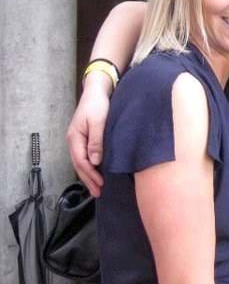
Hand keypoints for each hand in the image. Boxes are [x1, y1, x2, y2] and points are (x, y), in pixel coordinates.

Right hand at [66, 71, 111, 196]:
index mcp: (75, 138)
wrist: (96, 90)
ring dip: (88, 175)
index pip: (81, 162)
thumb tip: (95, 161)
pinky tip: (96, 171)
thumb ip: (96, 141)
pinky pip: (85, 156)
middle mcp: (73, 140)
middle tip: (98, 193)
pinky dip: (90, 166)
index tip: (100, 184)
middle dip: (88, 180)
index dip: (90, 175)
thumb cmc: (98, 104)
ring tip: (97, 187)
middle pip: (79, 165)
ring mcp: (77, 139)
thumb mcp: (98, 122)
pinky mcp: (84, 137)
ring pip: (81, 162)